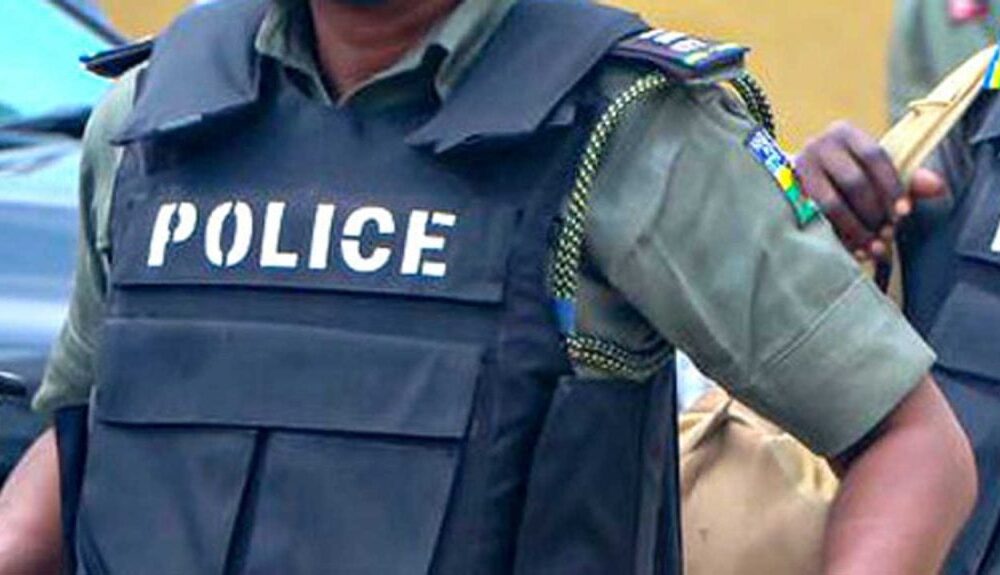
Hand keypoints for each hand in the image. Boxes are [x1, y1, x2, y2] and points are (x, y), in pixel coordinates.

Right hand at [796, 121, 946, 260]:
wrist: (798, 179)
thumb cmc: (844, 173)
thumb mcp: (874, 170)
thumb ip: (908, 178)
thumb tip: (938, 187)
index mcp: (844, 133)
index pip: (874, 156)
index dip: (892, 186)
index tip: (904, 213)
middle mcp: (818, 145)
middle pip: (853, 181)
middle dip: (874, 213)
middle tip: (888, 235)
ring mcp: (798, 170)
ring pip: (830, 203)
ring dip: (856, 229)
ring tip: (873, 248)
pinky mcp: (786, 195)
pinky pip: (814, 220)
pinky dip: (837, 238)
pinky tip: (852, 251)